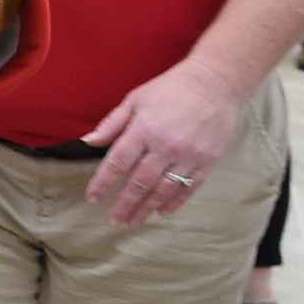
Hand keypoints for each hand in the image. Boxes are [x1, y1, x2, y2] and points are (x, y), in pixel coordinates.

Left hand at [83, 61, 242, 227]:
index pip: (118, 162)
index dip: (103, 182)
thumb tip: (87, 142)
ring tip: (132, 222)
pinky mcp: (206, 160)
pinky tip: (162, 212)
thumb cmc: (171, 89)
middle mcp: (165, 145)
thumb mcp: (135, 99)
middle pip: (139, 182)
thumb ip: (112, 123)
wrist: (215, 82)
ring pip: (163, 190)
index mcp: (144, 129)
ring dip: (146, 208)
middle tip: (112, 220)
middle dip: (123, 204)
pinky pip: (189, 187)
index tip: (93, 198)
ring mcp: (188, 155)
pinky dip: (175, 202)